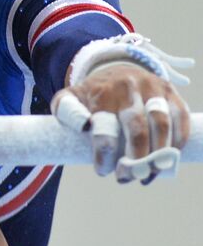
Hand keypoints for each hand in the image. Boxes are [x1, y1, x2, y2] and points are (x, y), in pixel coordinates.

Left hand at [51, 63, 189, 183]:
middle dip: (135, 160)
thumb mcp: (70, 98)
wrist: (117, 68)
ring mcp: (152, 88)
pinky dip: (178, 140)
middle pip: (136, 128)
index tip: (103, 171)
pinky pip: (180, 116)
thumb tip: (83, 127)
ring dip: (158, 154)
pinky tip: (168, 159)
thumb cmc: (94, 93)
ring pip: (161, 123)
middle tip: (129, 177)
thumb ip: (66, 111)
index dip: (105, 156)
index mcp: (101, 94)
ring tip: (148, 173)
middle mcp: (128, 88)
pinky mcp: (170, 91)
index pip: (104, 130)